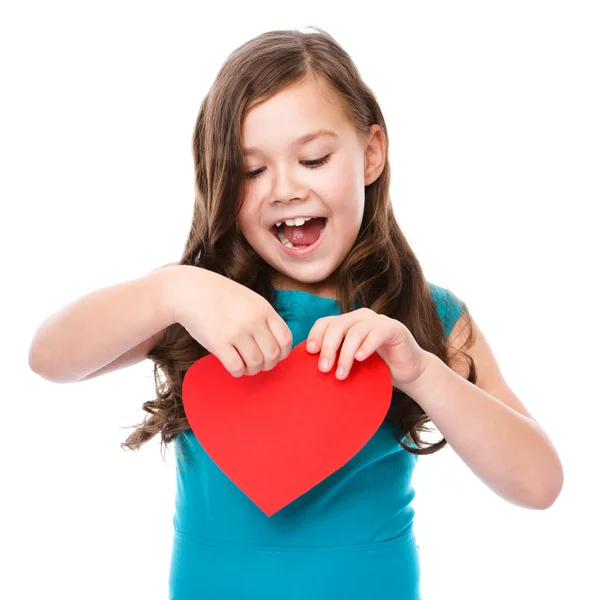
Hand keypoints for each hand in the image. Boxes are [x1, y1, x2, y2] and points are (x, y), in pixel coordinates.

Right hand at [169, 266, 292, 376]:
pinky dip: (238, 372)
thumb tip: (278, 345)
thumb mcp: (251, 299)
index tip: (274, 355)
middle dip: (268, 364)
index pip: (286, 339)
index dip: (283, 352)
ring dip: (253, 370)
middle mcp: (253, 320)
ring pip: (256, 363)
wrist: (190, 291)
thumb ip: (265, 318)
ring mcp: (236, 331)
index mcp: (264, 309)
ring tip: (246, 365)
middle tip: (259, 363)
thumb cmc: (221, 297)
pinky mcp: (218, 342)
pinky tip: (234, 365)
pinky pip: (237, 367)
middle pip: (273, 354)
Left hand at [305, 307, 429, 389]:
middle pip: (337, 325)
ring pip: (355, 331)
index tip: (309, 353)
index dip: (316, 335)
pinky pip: (377, 333)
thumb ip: (335, 359)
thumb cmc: (376, 369)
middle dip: (328, 347)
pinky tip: (360, 359)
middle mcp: (361, 317)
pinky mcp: (394, 328)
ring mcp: (378, 321)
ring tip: (341, 374)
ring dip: (345, 354)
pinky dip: (366, 346)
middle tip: (323, 369)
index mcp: (348, 323)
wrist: (408, 372)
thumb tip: (307, 370)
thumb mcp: (351, 363)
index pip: (325, 322)